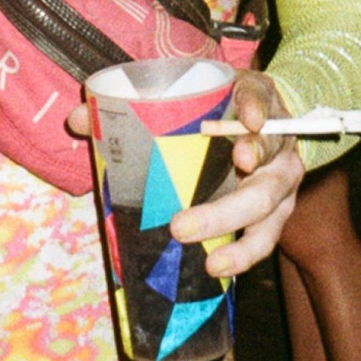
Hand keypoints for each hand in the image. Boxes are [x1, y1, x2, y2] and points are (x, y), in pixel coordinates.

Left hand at [66, 67, 304, 279]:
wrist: (264, 117)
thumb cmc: (216, 106)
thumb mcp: (188, 93)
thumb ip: (136, 103)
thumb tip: (79, 119)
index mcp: (253, 98)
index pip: (258, 96)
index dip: (254, 106)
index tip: (248, 121)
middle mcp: (276, 140)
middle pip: (264, 162)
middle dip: (229, 194)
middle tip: (184, 223)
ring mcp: (280, 179)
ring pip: (268, 209)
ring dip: (241, 238)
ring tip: (212, 262)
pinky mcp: (278, 210)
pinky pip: (265, 236)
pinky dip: (245, 254)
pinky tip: (219, 267)